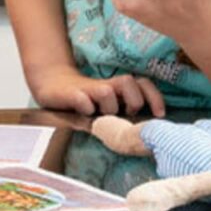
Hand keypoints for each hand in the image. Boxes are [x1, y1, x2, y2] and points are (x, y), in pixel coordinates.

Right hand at [29, 61, 166, 117]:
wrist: (51, 85)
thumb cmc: (84, 101)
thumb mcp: (108, 107)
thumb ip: (124, 112)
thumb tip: (149, 129)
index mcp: (118, 89)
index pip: (143, 84)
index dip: (154, 97)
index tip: (159, 114)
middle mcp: (106, 86)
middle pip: (129, 82)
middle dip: (132, 101)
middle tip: (126, 113)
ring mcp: (88, 89)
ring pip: (107, 92)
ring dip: (108, 107)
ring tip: (100, 116)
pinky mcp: (70, 94)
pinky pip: (82, 100)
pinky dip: (86, 108)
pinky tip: (83, 113)